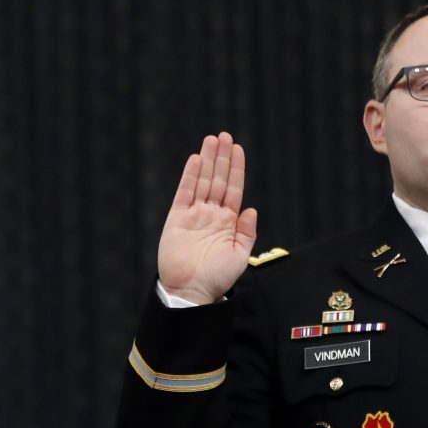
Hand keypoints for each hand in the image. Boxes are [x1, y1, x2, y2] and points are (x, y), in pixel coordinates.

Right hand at [156, 132, 258, 305]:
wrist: (192, 291)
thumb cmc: (218, 278)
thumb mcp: (240, 255)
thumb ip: (246, 231)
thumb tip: (250, 208)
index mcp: (228, 222)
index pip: (233, 189)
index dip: (236, 168)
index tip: (238, 149)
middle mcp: (211, 214)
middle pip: (218, 179)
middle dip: (221, 157)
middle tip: (225, 136)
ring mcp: (194, 214)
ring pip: (202, 181)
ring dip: (207, 160)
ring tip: (212, 140)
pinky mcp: (177, 218)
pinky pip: (184, 193)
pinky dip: (190, 176)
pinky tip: (196, 160)